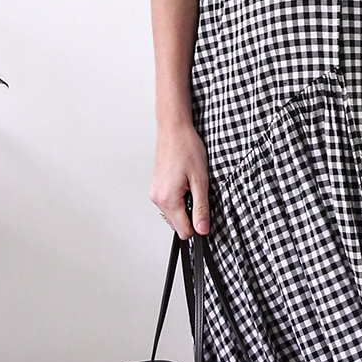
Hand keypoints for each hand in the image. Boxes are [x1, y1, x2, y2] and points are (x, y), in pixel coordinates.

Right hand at [150, 121, 209, 238]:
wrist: (174, 130)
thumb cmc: (186, 149)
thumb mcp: (200, 180)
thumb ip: (201, 208)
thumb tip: (202, 229)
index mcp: (168, 199)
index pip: (184, 232)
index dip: (198, 226)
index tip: (206, 215)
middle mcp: (158, 198)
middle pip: (177, 225)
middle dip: (191, 216)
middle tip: (199, 194)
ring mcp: (155, 193)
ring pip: (173, 214)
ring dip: (185, 207)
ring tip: (192, 186)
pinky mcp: (156, 187)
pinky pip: (169, 203)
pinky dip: (179, 199)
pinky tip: (185, 183)